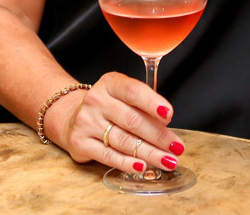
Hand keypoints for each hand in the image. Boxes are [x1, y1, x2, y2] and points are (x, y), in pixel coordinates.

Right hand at [44, 72, 184, 173]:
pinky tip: (142, 166)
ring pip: (123, 141)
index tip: (169, 115)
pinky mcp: (80, 143)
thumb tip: (166, 122)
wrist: (73, 116)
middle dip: (159, 136)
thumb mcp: (123, 95)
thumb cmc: (108, 105)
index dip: (153, 103)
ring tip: (167, 160)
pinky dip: (127, 163)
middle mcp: (96, 100)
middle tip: (176, 147)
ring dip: (149, 153)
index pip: (134, 92)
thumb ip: (143, 105)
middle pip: (132, 120)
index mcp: (110, 83)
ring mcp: (86, 122)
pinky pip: (108, 156)